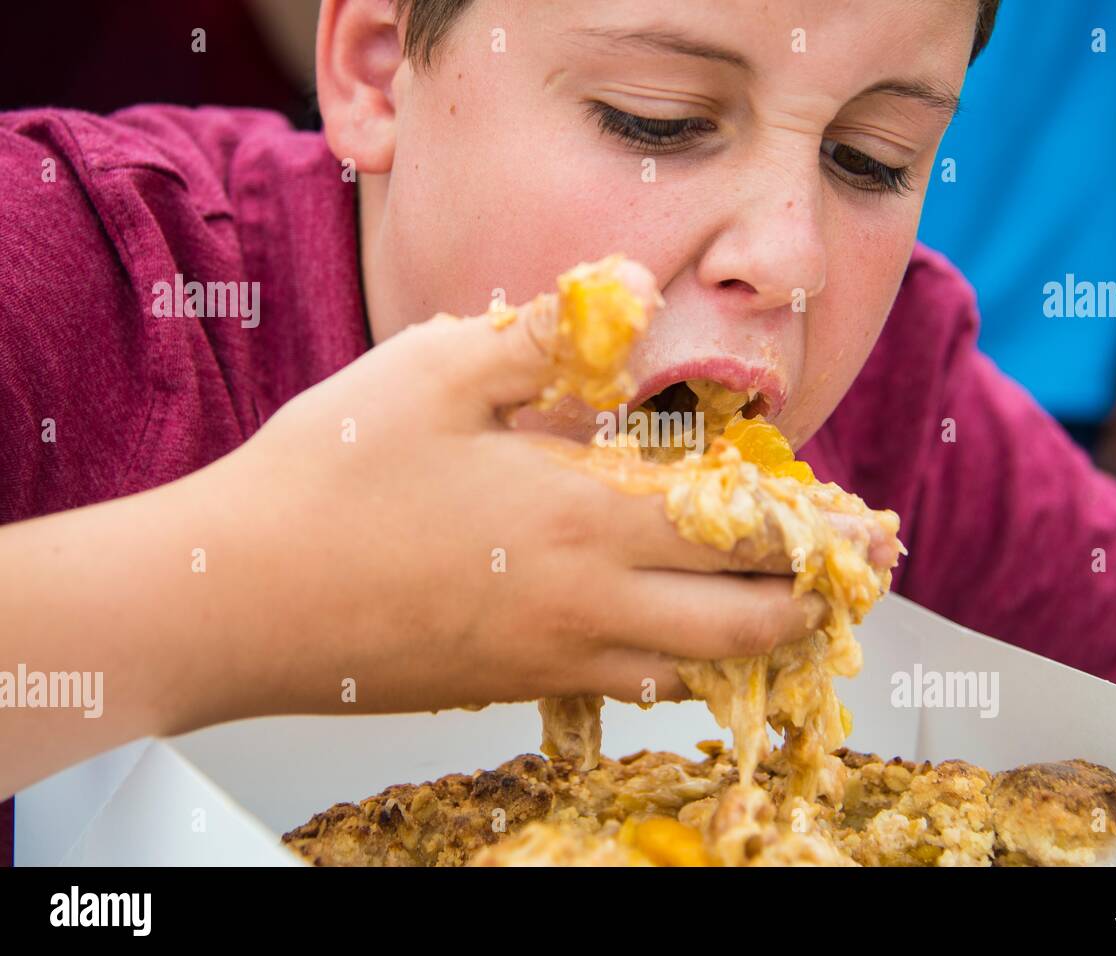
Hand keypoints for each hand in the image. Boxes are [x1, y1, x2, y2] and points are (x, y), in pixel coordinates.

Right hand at [194, 260, 829, 723]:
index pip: (747, 533)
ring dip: (756, 640)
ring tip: (788, 613)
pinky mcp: (513, 688)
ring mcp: (556, 658)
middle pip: (748, 620)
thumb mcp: (435, 371)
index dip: (822, 532)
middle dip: (818, 600)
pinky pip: (630, 688)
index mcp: (588, 516)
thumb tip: (624, 294)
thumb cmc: (332, 477)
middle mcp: (593, 601)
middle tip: (858, 581)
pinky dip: (679, 666)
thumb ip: (546, 336)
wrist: (239, 602)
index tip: (870, 529)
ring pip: (698, 668)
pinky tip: (674, 641)